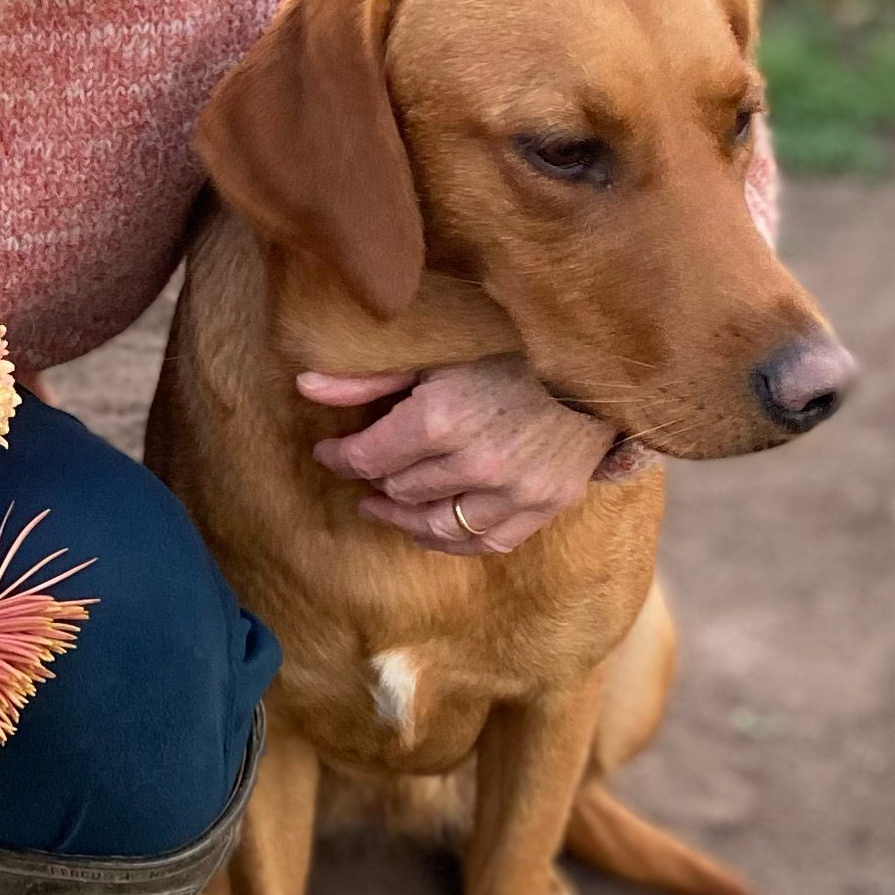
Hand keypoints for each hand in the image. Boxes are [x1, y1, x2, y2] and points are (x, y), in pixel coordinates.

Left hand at [298, 355, 613, 557]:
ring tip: (383, 506)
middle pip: (398, 490)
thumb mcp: (433, 357)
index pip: (365, 458)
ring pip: (435, 524)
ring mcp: (512, 490)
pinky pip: (483, 541)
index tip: (328, 452)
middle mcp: (474, 461)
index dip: (338, 458)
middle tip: (366, 470)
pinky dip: (452, 540)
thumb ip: (367, 380)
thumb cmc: (506, 353)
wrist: (591, 370)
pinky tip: (431, 528)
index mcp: (439, 418)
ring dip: (402, 518)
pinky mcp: (542, 506)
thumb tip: (303, 386)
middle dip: (374, 480)